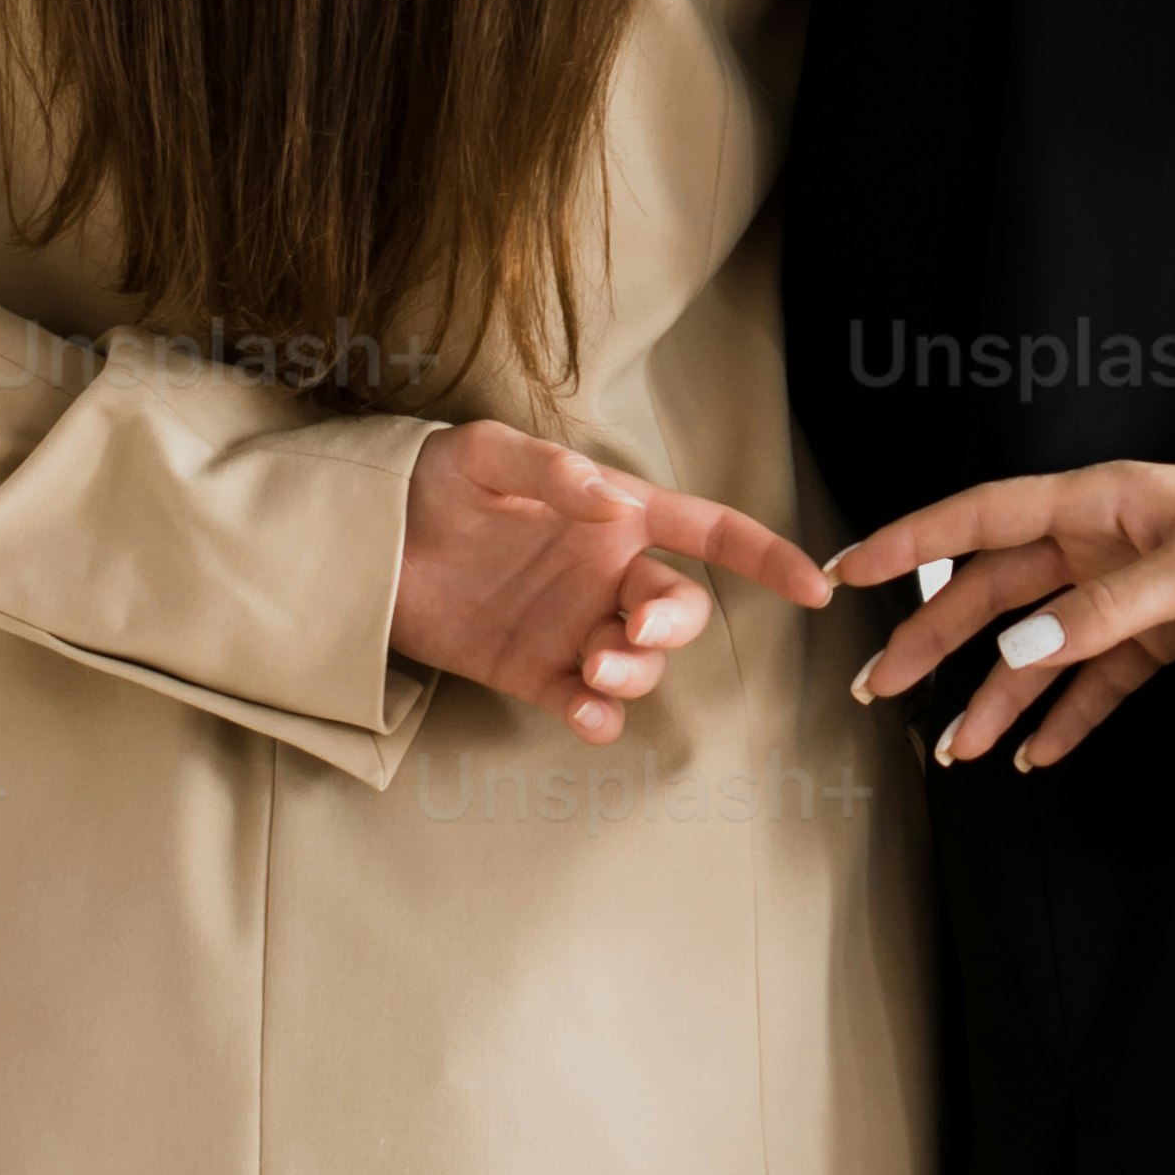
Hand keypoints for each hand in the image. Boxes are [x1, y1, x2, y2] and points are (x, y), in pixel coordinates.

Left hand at [390, 417, 827, 748]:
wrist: (360, 542)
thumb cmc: (429, 480)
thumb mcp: (484, 453)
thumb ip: (553, 474)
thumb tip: (613, 505)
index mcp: (614, 516)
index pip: (707, 531)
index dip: (764, 556)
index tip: (814, 584)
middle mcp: (605, 575)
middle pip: (680, 608)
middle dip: (673, 622)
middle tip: (634, 626)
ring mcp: (572, 628)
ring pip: (640, 663)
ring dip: (634, 672)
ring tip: (596, 667)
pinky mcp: (533, 674)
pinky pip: (586, 708)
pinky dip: (597, 720)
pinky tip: (583, 715)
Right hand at [829, 460, 1174, 773]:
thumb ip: (1104, 610)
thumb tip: (1019, 652)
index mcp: (1092, 504)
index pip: (981, 519)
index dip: (912, 542)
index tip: (850, 569)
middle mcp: (1094, 544)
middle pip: (993, 593)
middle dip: (933, 640)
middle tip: (882, 688)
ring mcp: (1120, 592)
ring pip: (1036, 648)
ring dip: (995, 697)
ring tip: (959, 749)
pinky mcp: (1153, 636)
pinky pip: (1093, 680)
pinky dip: (1064, 717)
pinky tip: (1035, 754)